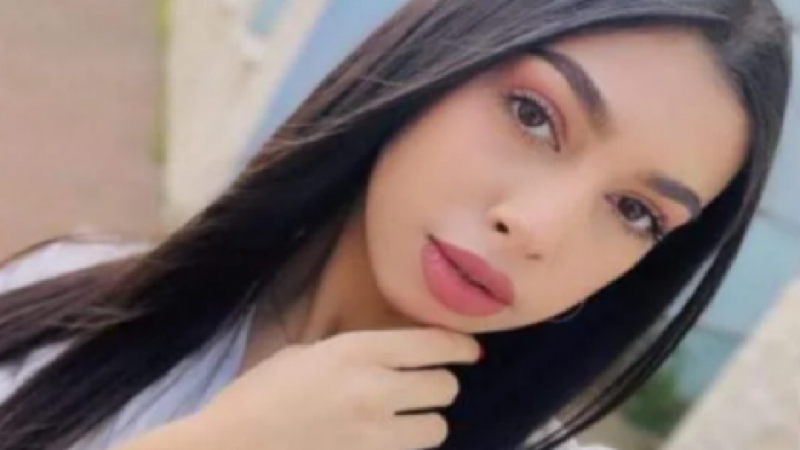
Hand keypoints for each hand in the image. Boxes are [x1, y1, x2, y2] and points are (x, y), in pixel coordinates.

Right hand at [189, 328, 481, 449]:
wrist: (231, 446)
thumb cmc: (261, 392)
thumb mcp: (307, 352)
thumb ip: (357, 351)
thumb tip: (398, 354)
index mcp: (357, 351)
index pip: (434, 346)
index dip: (461, 347)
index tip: (470, 350)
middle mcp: (375, 391)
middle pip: (445, 388)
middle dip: (441, 385)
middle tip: (427, 385)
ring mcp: (374, 435)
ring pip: (437, 428)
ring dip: (427, 421)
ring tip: (408, 419)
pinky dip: (405, 446)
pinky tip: (387, 440)